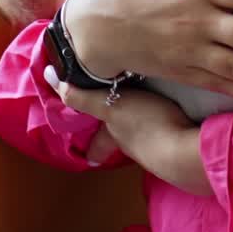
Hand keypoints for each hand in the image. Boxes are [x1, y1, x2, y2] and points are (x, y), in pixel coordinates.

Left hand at [44, 67, 210, 195]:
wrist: (185, 151)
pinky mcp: (181, 148)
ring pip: (145, 142)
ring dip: (145, 134)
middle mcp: (134, 146)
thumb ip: (82, 95)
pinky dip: (168, 132)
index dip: (93, 147)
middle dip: (119, 144)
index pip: (100, 142)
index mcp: (117, 135)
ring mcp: (158, 151)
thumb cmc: (146, 124)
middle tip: (118, 142)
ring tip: (151, 123)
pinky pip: (169, 139)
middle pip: (122, 145)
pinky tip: (177, 126)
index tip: (88, 155)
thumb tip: (48, 76)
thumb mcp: (111, 106)